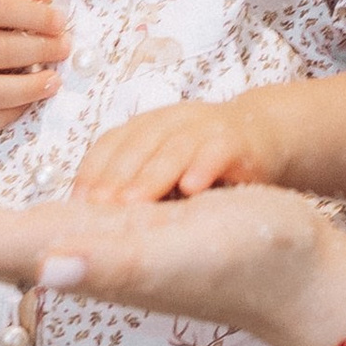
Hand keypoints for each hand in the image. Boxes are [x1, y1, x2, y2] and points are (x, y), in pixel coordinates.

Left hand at [69, 93, 285, 203]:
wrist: (267, 135)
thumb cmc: (205, 163)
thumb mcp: (165, 171)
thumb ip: (134, 188)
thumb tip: (88, 224)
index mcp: (146, 127)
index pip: (111, 143)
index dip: (93, 171)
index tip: (79, 204)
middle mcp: (171, 121)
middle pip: (137, 144)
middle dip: (116, 177)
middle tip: (100, 209)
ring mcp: (205, 127)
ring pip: (174, 147)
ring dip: (152, 175)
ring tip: (134, 205)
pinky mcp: (238, 140)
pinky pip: (217, 151)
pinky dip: (202, 167)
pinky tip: (191, 188)